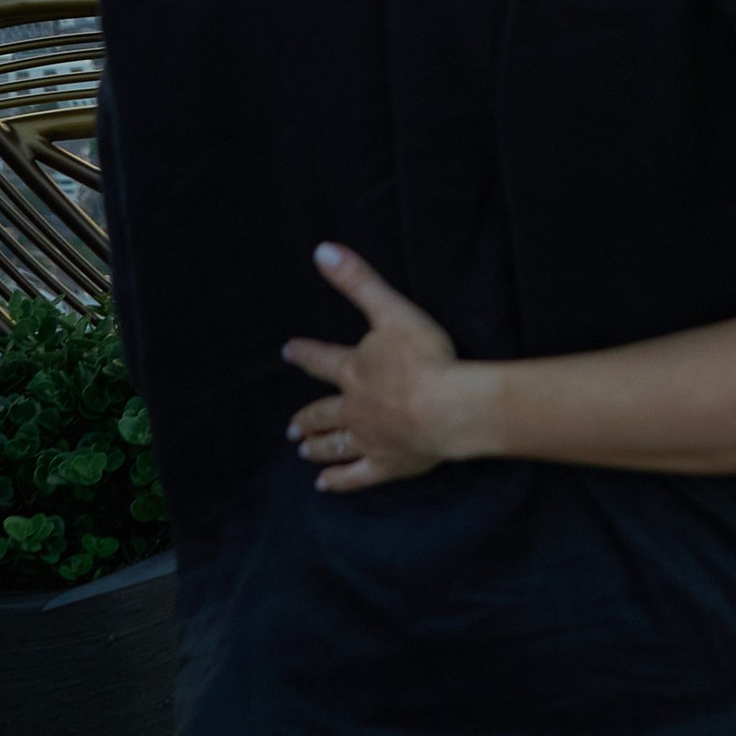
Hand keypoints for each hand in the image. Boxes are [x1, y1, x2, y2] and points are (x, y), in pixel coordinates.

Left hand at [283, 245, 485, 493]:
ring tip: (301, 451)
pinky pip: (357, 477)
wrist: (446, 407)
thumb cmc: (424, 357)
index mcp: (354, 370)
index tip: (288, 352)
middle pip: (323, 412)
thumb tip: (321, 250)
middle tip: (289, 425)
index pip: (322, 360)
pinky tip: (325, 485)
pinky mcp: (387, 465)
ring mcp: (369, 440)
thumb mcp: (391, 310)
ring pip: (335, 445)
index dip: (305, 355)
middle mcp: (354, 408)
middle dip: (306, 417)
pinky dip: (339, 481)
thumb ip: (358, 281)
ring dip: (317, 447)